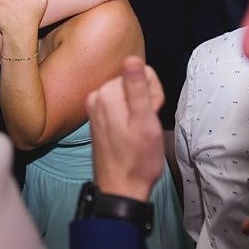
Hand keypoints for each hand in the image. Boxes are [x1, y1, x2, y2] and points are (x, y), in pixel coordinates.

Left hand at [87, 56, 164, 200]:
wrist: (121, 189)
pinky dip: (130, 117)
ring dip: (139, 110)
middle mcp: (96, 97)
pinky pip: (120, 104)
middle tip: (145, 126)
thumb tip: (132, 59)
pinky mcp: (97, 117)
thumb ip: (138, 88)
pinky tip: (130, 134)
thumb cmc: (137, 160)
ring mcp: (94, 107)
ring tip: (137, 132)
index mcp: (106, 93)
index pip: (142, 71)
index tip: (150, 114)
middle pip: (133, 80)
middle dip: (146, 100)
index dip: (153, 93)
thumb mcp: (145, 121)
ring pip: (129, 92)